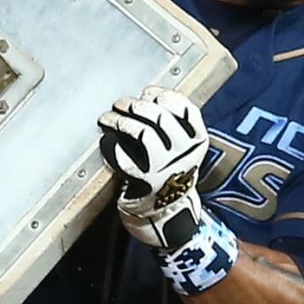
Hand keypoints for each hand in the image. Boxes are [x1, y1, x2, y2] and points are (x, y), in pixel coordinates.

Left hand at [98, 85, 209, 248]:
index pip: (185, 109)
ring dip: (121, 120)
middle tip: (121, 103)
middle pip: (160, 117)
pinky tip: (106, 140)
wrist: (170, 210)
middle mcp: (185, 152)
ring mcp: (165, 167)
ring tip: (108, 117)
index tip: (147, 93)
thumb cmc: (172, 170)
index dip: (163, 96)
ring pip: (142, 133)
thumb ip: (174, 123)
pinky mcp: (146, 181)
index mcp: (198, 140)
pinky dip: (112, 146)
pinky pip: (125, 159)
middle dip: (136, 105)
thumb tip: (148, 96)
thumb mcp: (185, 147)